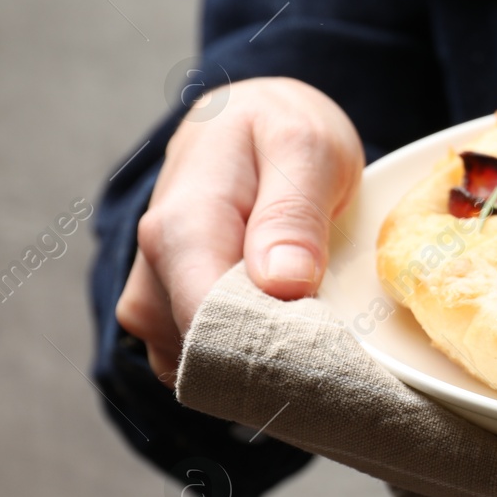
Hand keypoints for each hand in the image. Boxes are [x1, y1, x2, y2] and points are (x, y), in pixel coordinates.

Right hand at [115, 77, 363, 385]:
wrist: (247, 124)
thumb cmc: (280, 130)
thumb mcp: (306, 147)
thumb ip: (292, 212)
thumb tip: (282, 284)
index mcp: (181, 228)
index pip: (211, 322)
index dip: (274, 350)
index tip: (332, 353)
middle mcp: (152, 274)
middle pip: (212, 357)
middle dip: (280, 363)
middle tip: (344, 340)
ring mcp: (155, 305)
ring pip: (212, 372)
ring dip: (271, 365)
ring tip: (323, 322)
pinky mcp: (170, 324)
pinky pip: (212, 370)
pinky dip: (256, 365)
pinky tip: (295, 332)